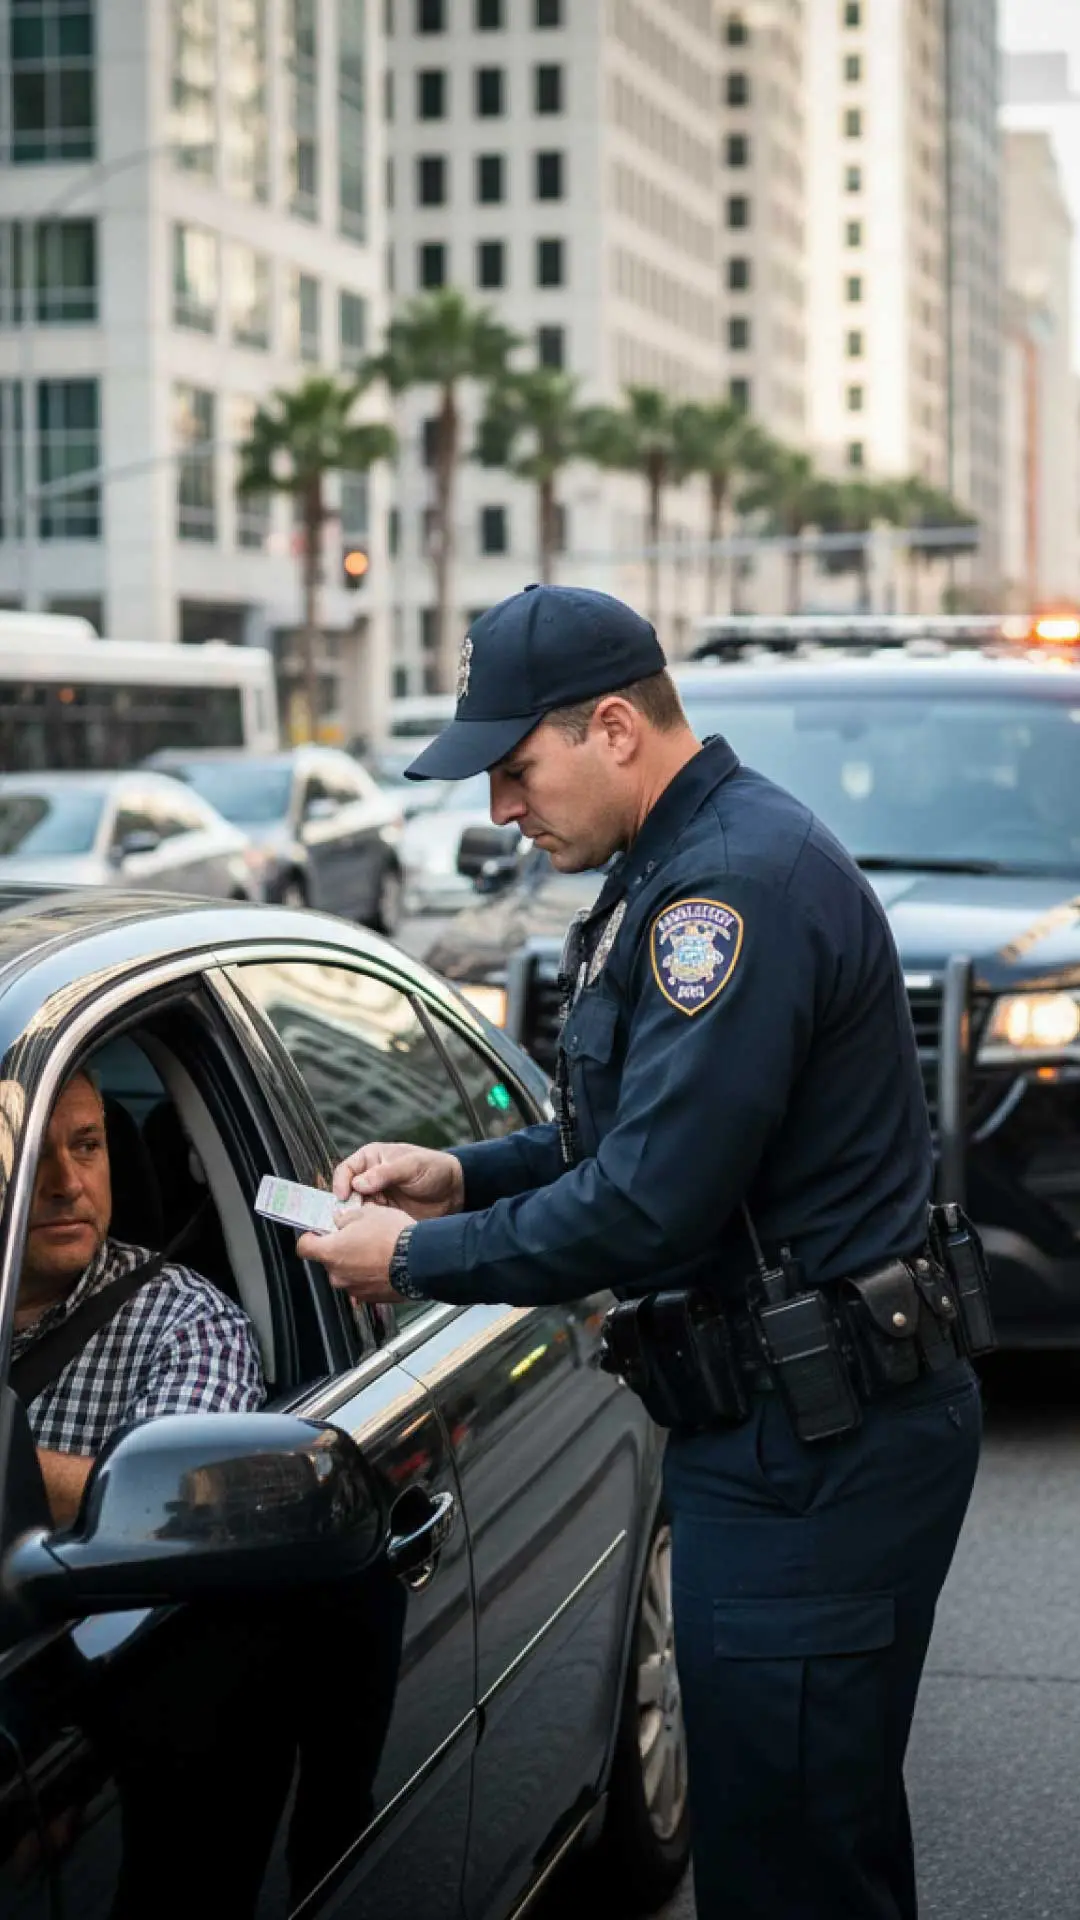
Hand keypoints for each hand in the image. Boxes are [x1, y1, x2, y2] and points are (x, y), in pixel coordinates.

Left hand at [297, 1203, 414, 1302]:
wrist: (420, 1260)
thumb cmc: (393, 1237)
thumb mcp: (368, 1213)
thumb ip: (347, 1218)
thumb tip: (341, 1220)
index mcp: (331, 1252)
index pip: (304, 1247)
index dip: (310, 1238)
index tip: (316, 1234)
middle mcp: (338, 1274)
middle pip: (329, 1261)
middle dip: (340, 1250)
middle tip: (357, 1237)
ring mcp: (354, 1289)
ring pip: (347, 1274)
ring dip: (356, 1264)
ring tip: (376, 1251)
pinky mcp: (371, 1298)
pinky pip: (363, 1285)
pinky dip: (370, 1276)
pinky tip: (385, 1264)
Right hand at [332, 1142, 464, 1220]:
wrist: (454, 1192)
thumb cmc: (434, 1169)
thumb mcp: (411, 1166)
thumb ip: (385, 1173)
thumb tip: (358, 1184)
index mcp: (371, 1159)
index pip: (345, 1170)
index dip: (341, 1184)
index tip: (343, 1198)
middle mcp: (369, 1178)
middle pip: (346, 1193)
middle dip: (347, 1205)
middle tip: (352, 1217)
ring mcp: (376, 1198)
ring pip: (355, 1210)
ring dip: (356, 1218)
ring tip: (364, 1225)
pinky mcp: (383, 1215)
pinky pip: (368, 1222)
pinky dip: (368, 1227)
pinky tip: (373, 1232)